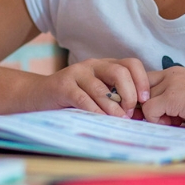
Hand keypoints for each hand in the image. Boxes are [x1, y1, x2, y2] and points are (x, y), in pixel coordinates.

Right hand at [30, 58, 149, 117]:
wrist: (40, 95)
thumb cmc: (74, 98)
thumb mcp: (98, 94)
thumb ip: (116, 98)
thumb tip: (139, 114)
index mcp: (105, 65)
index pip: (131, 64)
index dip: (142, 80)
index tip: (145, 100)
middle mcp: (93, 65)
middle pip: (120, 72)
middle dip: (130, 94)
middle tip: (130, 112)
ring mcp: (77, 73)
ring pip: (101, 88)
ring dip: (113, 107)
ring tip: (119, 120)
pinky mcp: (63, 85)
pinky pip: (83, 98)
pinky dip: (95, 111)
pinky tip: (101, 120)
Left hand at [141, 67, 184, 129]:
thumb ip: (171, 100)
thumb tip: (147, 113)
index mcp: (175, 73)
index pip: (145, 81)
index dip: (145, 98)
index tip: (156, 113)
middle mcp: (171, 74)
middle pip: (140, 90)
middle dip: (146, 107)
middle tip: (164, 119)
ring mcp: (171, 84)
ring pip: (143, 101)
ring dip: (154, 116)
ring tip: (174, 121)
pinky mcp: (173, 97)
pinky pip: (149, 110)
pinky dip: (157, 121)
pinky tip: (176, 123)